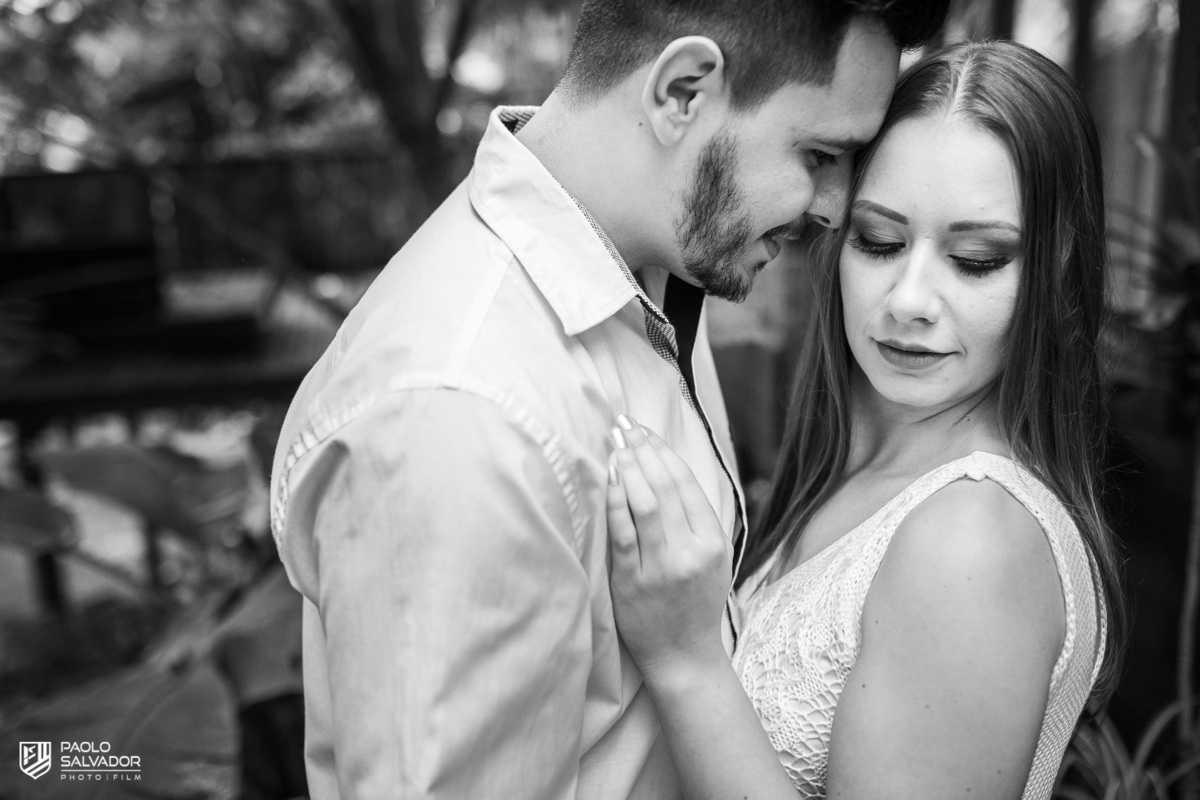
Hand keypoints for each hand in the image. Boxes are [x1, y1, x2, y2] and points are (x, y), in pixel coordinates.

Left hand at [606, 415, 732, 683]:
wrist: (683, 655)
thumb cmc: (693, 602)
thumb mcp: (711, 559)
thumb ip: (695, 519)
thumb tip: (667, 467)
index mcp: (713, 542)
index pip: (686, 483)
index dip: (662, 450)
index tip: (644, 430)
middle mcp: (691, 551)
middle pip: (666, 486)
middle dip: (642, 449)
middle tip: (623, 425)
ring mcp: (663, 567)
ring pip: (646, 504)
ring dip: (627, 469)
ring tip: (614, 444)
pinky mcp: (635, 582)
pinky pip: (623, 534)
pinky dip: (614, 502)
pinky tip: (606, 481)